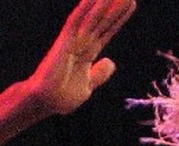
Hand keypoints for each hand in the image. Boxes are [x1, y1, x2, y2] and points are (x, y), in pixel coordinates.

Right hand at [26, 0, 135, 114]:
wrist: (47, 102)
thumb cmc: (63, 96)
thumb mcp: (88, 85)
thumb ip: (100, 73)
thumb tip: (111, 62)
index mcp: (89, 52)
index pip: (107, 30)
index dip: (119, 17)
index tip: (131, 3)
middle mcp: (82, 42)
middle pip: (102, 20)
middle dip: (115, 5)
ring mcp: (73, 40)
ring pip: (92, 17)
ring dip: (104, 3)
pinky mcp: (65, 41)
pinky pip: (76, 21)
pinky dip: (85, 9)